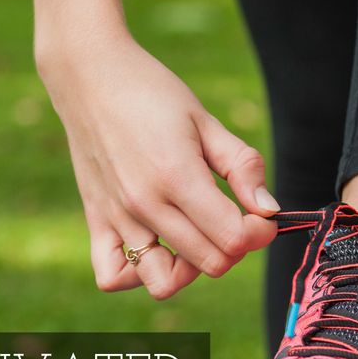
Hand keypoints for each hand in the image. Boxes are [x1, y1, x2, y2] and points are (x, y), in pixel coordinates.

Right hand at [35, 0, 277, 298]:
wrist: (88, 76)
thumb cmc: (152, 93)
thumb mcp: (205, 121)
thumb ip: (242, 167)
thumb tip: (269, 210)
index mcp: (177, 176)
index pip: (232, 239)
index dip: (258, 232)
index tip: (260, 215)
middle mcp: (145, 205)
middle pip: (208, 263)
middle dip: (234, 247)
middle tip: (233, 218)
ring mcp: (117, 218)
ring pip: (164, 281)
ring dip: (190, 268)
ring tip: (195, 237)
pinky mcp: (96, 221)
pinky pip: (112, 276)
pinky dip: (136, 276)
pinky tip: (155, 249)